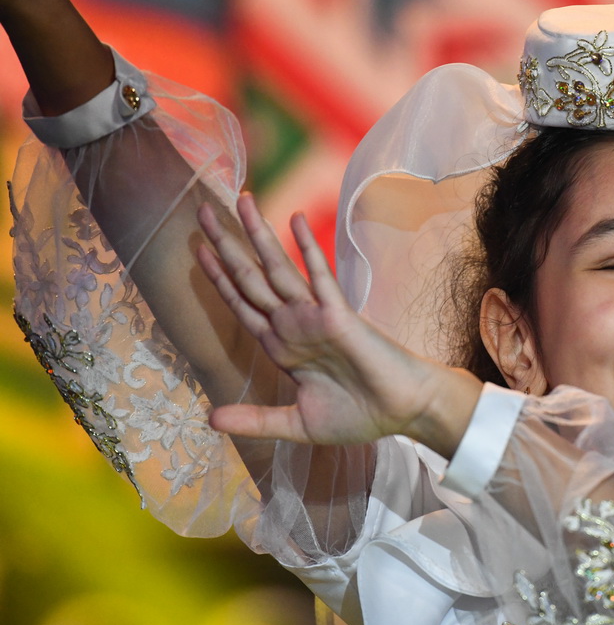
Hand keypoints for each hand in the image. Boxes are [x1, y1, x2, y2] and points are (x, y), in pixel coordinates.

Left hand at [197, 193, 481, 453]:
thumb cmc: (360, 416)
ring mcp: (315, 317)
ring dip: (256, 235)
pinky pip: (319, 277)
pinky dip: (307, 248)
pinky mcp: (340, 315)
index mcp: (282, 348)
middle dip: (225, 245)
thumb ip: (255, 420)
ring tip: (239, 200)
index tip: (197, 250)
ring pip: (277, 270)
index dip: (218, 278)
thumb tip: (209, 419)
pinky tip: (295, 220)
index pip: (242, 305)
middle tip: (201, 210)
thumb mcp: (297, 424)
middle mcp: (294, 325)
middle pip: (250, 279)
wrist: (404, 412)